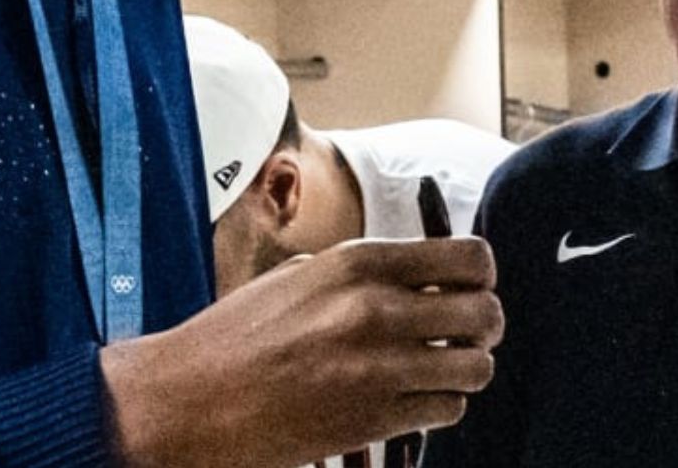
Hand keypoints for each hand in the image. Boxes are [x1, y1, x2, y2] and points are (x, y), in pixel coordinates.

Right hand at [102, 237, 503, 467]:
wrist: (192, 399)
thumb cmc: (239, 335)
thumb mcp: (303, 276)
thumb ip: (366, 273)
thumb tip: (422, 277)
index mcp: (358, 262)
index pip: (467, 257)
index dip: (479, 274)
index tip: (468, 285)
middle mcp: (376, 309)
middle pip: (484, 312)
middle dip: (483, 324)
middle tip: (464, 333)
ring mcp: (379, 367)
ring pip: (476, 366)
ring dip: (465, 368)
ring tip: (439, 369)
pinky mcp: (376, 419)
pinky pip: (448, 409)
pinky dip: (438, 405)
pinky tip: (410, 398)